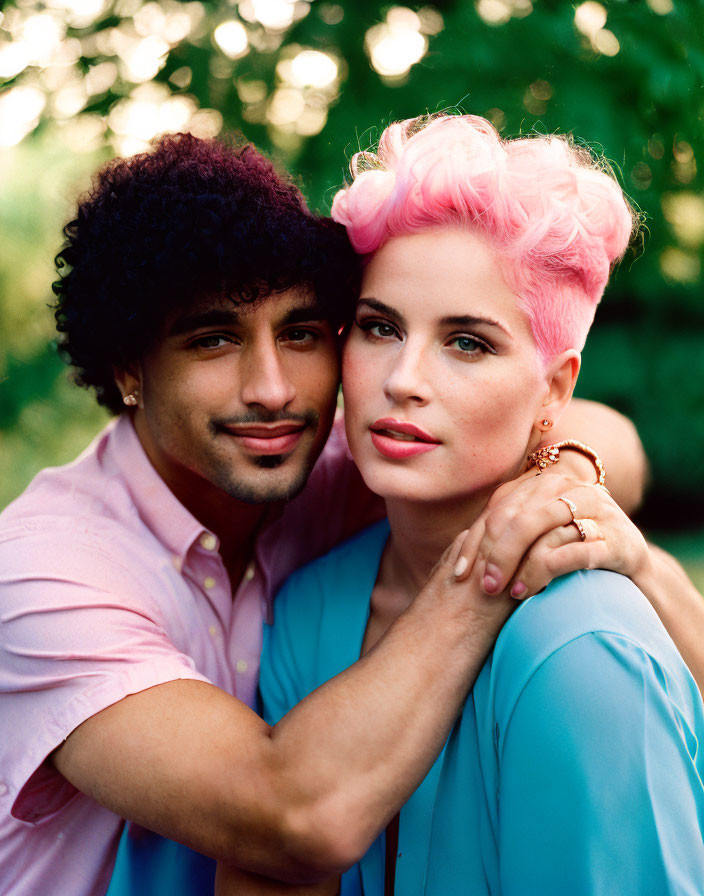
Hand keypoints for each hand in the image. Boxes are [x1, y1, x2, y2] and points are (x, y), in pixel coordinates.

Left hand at [452, 470, 648, 599]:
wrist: (629, 558)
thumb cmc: (569, 547)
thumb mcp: (535, 535)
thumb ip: (504, 533)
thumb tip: (456, 553)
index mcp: (544, 483)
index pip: (500, 508)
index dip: (476, 540)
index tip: (459, 572)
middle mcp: (570, 489)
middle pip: (519, 518)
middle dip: (496, 554)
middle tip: (482, 586)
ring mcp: (596, 511)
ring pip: (544, 531)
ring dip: (520, 564)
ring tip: (504, 591)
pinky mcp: (617, 538)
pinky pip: (575, 551)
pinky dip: (546, 571)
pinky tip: (530, 591)